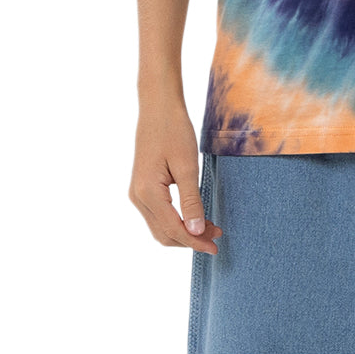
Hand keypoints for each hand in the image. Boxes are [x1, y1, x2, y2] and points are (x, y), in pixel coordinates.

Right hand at [130, 103, 222, 254]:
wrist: (158, 107)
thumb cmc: (174, 130)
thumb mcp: (187, 165)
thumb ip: (191, 201)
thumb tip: (196, 232)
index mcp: (147, 193)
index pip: (173, 229)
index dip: (195, 241)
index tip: (215, 246)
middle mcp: (137, 197)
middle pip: (164, 233)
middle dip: (191, 239)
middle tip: (217, 236)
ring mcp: (137, 193)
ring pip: (160, 226)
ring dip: (184, 231)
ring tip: (210, 227)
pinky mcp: (142, 187)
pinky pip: (158, 214)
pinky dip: (176, 221)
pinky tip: (194, 216)